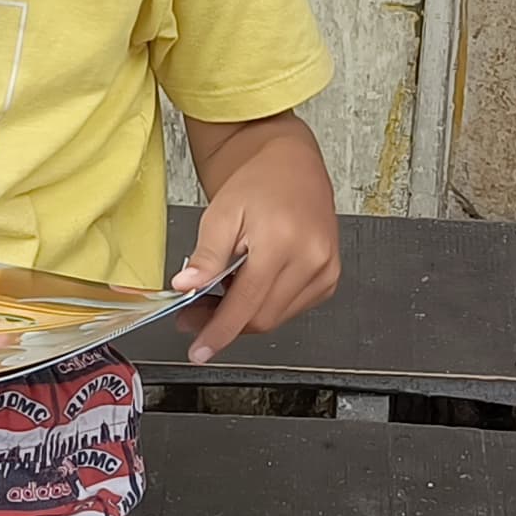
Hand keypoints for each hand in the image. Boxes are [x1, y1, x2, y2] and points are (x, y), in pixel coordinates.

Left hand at [174, 128, 338, 362]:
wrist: (291, 164)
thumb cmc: (258, 183)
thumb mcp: (221, 214)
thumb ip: (206, 256)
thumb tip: (186, 287)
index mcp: (282, 241)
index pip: (246, 304)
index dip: (219, 332)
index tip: (200, 350)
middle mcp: (311, 258)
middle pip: (262, 318)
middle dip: (226, 324)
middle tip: (195, 314)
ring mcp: (325, 269)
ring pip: (277, 317)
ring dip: (246, 315)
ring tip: (222, 292)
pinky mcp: (330, 276)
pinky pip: (293, 308)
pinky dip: (267, 305)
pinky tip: (252, 286)